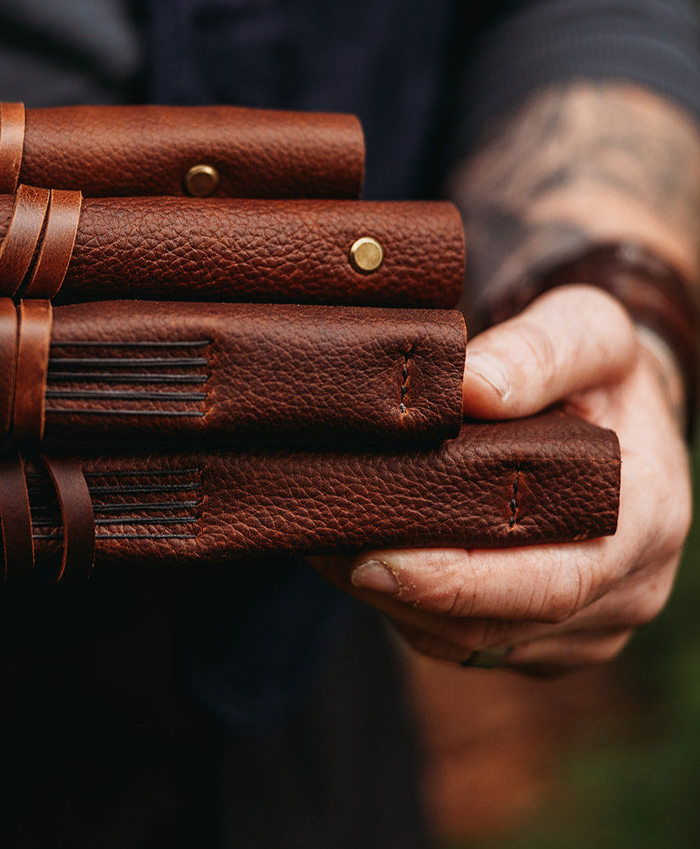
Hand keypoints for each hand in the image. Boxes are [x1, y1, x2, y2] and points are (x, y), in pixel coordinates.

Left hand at [312, 285, 692, 676]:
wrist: (621, 411)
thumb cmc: (599, 369)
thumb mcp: (585, 329)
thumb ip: (537, 351)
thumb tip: (470, 389)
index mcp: (645, 517)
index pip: (550, 581)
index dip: (456, 582)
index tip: (373, 559)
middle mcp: (630, 586)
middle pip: (501, 623)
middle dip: (405, 595)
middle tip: (327, 553)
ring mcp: (593, 621)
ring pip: (475, 641)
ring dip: (397, 603)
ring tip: (332, 547)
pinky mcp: (554, 634)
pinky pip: (471, 642)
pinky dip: (412, 609)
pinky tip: (367, 559)